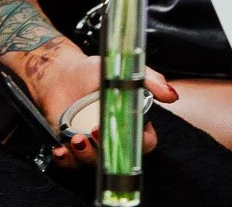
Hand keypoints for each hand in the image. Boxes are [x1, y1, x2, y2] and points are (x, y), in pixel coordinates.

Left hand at [28, 43, 177, 169]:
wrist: (60, 72)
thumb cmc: (92, 73)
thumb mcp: (120, 69)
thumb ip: (149, 79)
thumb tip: (172, 95)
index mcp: (131, 124)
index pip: (145, 143)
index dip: (140, 143)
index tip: (128, 131)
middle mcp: (113, 139)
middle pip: (119, 158)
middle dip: (109, 151)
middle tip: (95, 131)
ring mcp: (92, 146)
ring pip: (95, 163)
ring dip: (86, 155)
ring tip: (76, 139)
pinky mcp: (71, 148)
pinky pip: (71, 162)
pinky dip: (66, 159)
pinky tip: (61, 150)